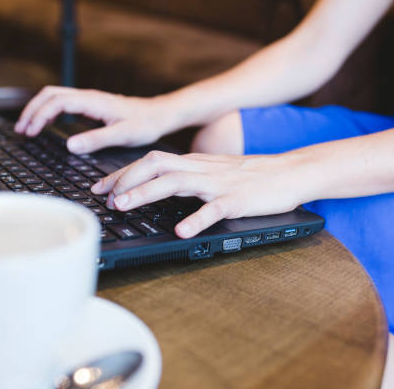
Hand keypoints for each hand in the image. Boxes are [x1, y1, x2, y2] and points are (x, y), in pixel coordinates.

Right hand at [14, 86, 179, 153]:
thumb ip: (97, 139)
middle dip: (32, 110)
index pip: (57, 101)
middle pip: (50, 94)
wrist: (160, 115)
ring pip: (55, 96)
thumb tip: (70, 145)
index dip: (40, 114)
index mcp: (94, 101)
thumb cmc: (146, 124)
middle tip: (21, 130)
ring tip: (27, 127)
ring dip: (38, 108)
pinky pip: (64, 102)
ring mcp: (90, 99)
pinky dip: (49, 110)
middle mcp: (89, 97)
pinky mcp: (93, 105)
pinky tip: (47, 124)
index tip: (30, 131)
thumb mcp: (123, 135)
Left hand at [90, 150, 308, 237]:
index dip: (123, 173)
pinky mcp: (237, 200)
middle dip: (126, 178)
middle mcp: (202, 169)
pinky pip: (214, 208)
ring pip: (176, 182)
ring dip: (146, 192)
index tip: (101, 187)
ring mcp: (219, 183)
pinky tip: (182, 231)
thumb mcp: (217, 172)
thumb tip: (163, 189)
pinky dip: (196, 219)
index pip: (152, 161)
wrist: (292, 171)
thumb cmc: (255, 176)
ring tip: (124, 205)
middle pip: (156, 164)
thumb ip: (192, 178)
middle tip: (105, 198)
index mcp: (197, 163)